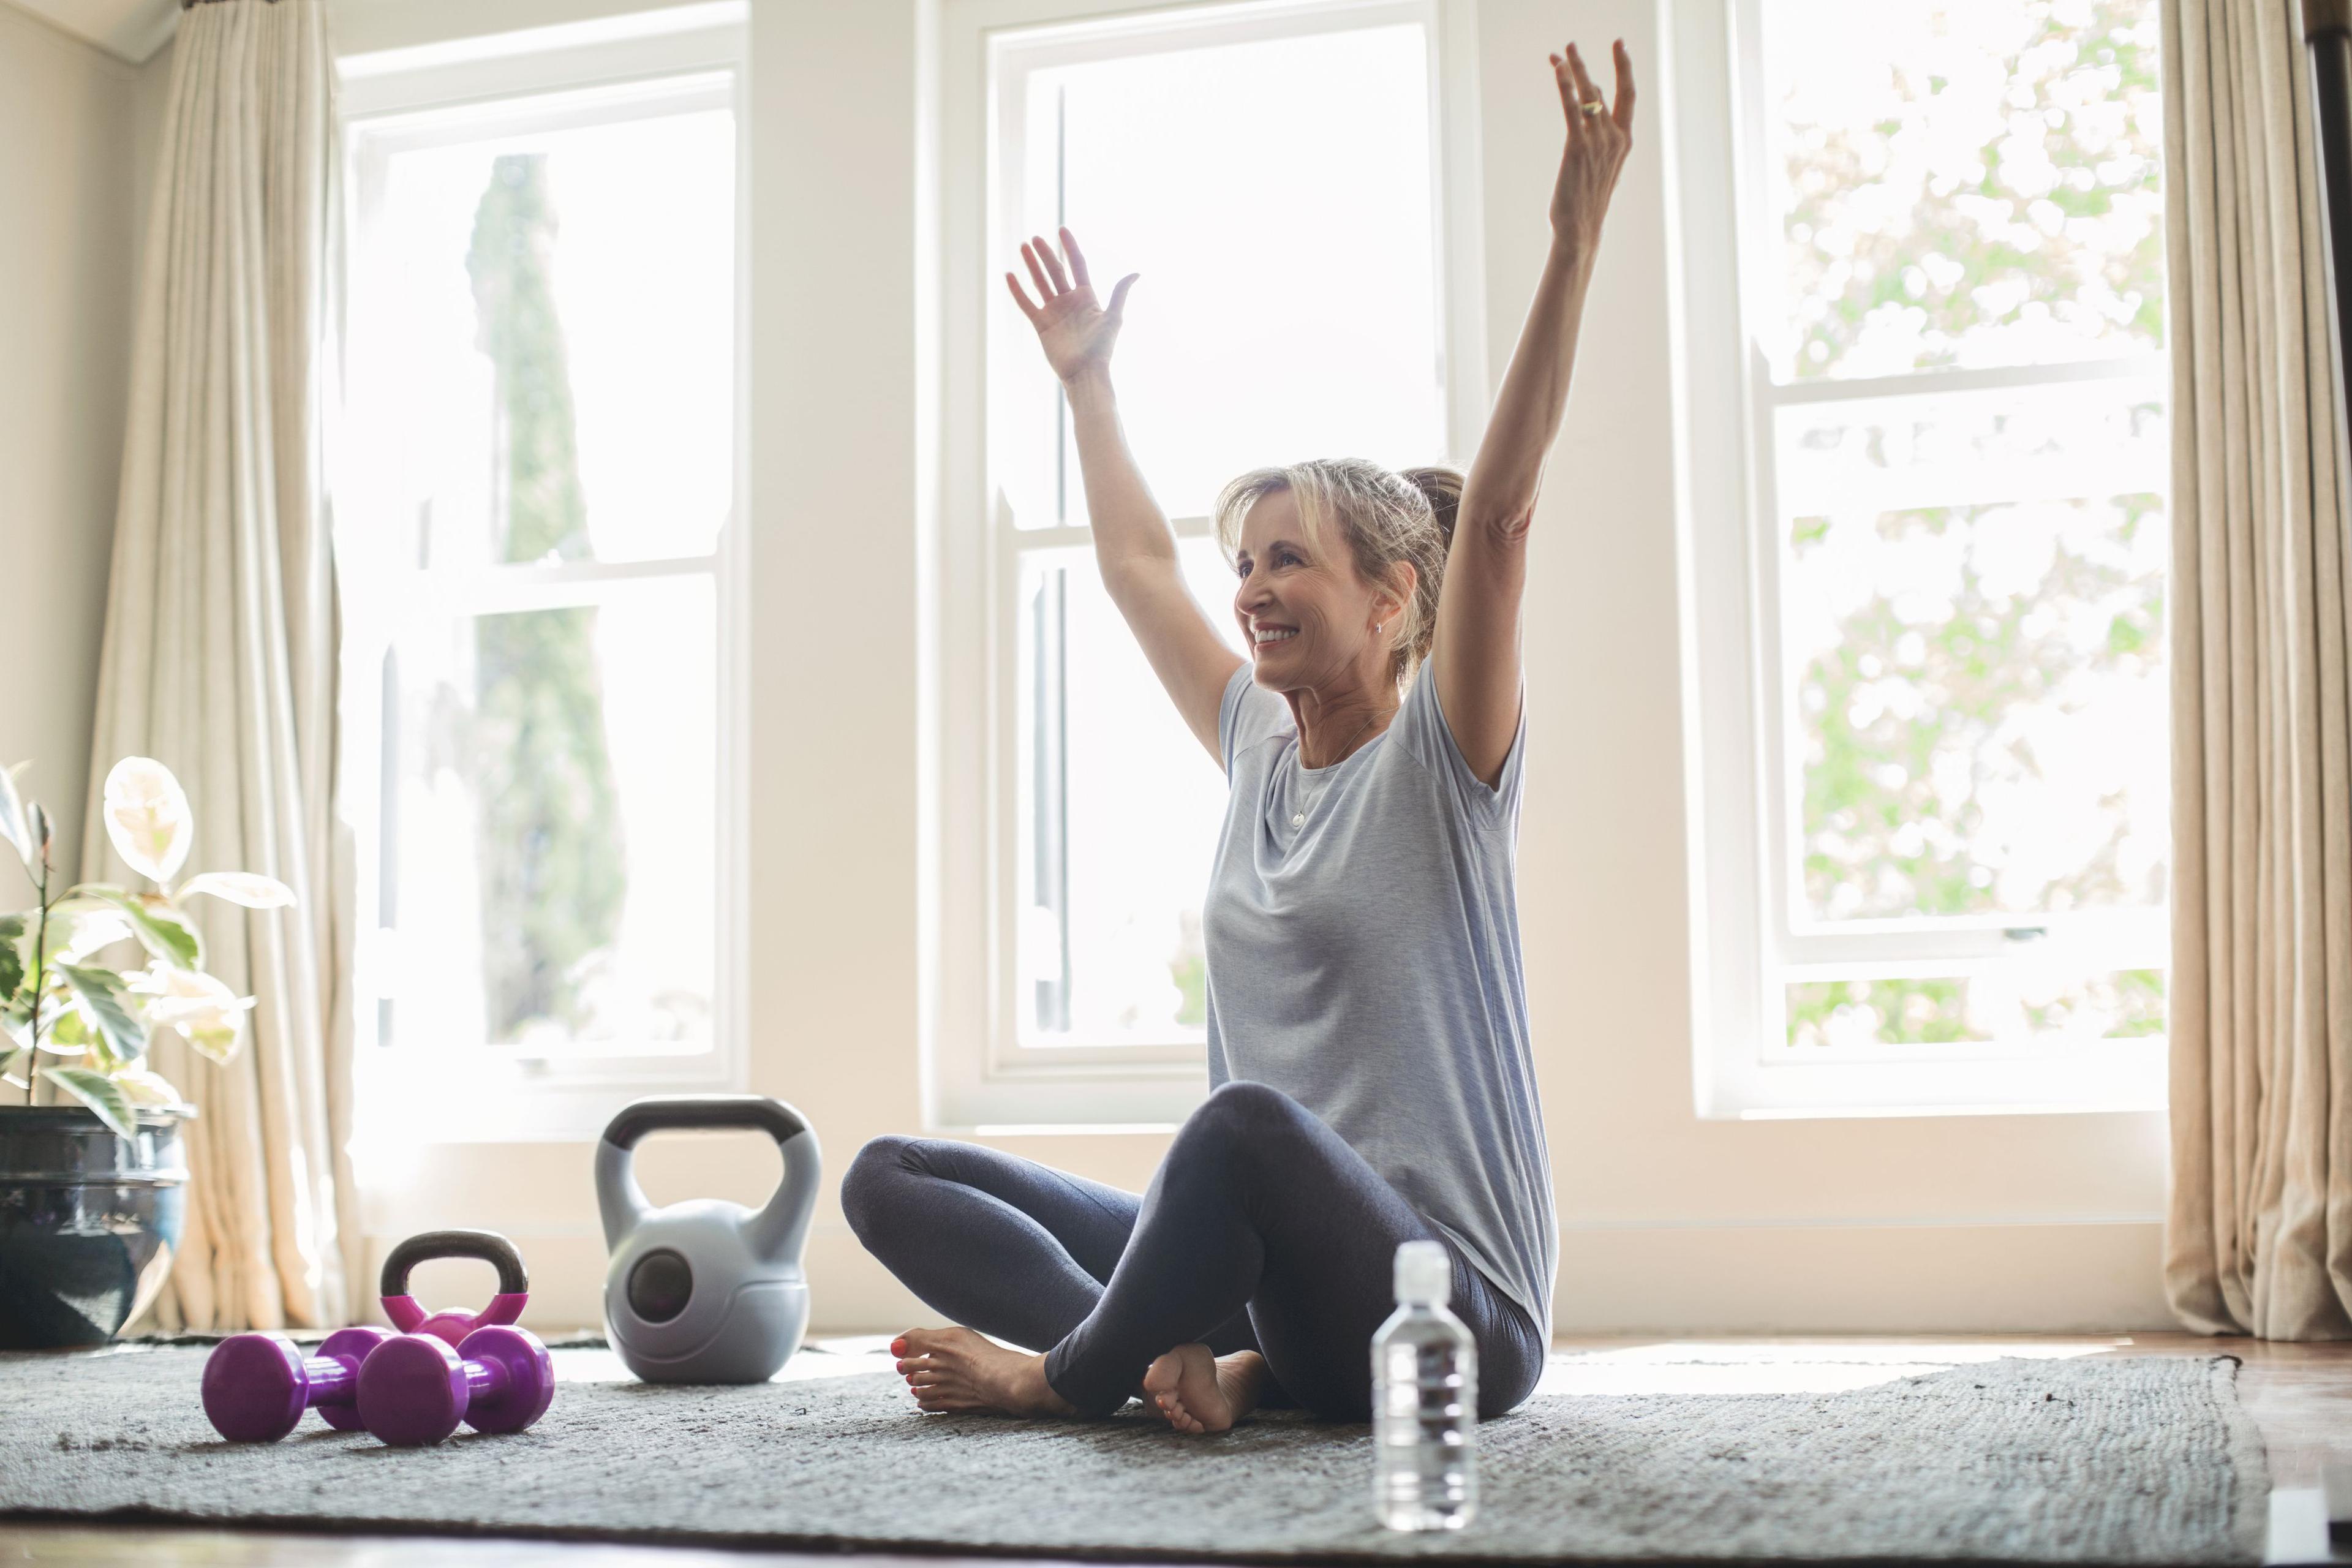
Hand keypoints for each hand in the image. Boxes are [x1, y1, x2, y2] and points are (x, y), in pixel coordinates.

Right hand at [1006, 227, 1137, 385]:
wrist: (1085, 373)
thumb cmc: (1102, 349)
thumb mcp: (1113, 318)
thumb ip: (1119, 294)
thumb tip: (1136, 273)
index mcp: (1087, 297)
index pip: (1077, 264)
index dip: (1070, 247)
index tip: (1062, 229)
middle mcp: (1069, 301)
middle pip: (1055, 271)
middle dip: (1045, 254)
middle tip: (1034, 238)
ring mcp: (1054, 312)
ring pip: (1040, 283)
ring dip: (1032, 265)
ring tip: (1022, 247)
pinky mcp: (1041, 325)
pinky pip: (1027, 304)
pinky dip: (1017, 290)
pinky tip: (1009, 275)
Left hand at [1548, 40, 1634, 262]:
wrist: (1580, 230)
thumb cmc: (1586, 201)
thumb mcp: (1598, 164)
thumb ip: (1598, 134)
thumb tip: (1593, 102)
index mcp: (1624, 142)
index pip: (1628, 95)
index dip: (1624, 68)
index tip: (1619, 45)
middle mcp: (1615, 138)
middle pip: (1604, 89)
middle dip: (1590, 64)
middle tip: (1573, 45)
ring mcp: (1598, 142)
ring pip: (1588, 95)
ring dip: (1573, 71)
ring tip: (1559, 53)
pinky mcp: (1578, 148)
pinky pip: (1572, 109)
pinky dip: (1565, 87)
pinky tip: (1558, 70)